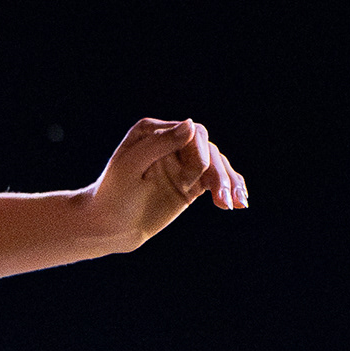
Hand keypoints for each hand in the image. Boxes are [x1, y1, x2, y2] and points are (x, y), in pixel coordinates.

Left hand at [83, 117, 247, 250]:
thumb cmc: (112, 193)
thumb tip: (191, 125)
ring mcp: (183, 164)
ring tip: (233, 204)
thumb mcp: (131, 165)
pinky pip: (216, 182)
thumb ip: (160, 143)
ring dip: (228, 183)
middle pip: (208, 149)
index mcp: (154, 131)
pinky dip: (230, 190)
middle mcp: (172, 143)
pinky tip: (240, 202)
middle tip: (222, 199)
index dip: (199, 154)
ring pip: (216, 166)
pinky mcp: (190, 185)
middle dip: (218, 173)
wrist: (109, 225)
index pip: (190, 133)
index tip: (189, 181)